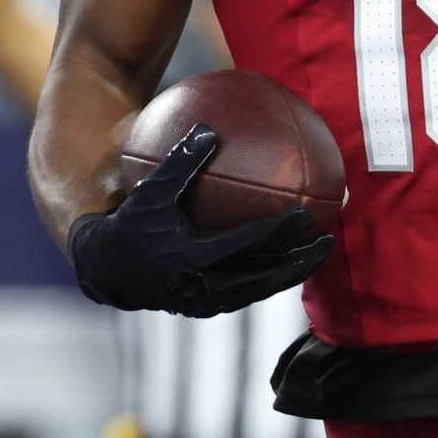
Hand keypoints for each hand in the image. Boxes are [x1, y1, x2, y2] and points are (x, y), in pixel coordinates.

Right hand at [68, 124, 333, 315]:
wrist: (106, 270)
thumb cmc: (130, 223)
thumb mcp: (150, 191)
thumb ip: (180, 162)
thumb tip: (209, 129)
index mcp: (194, 259)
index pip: (249, 244)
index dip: (281, 230)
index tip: (308, 214)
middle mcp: (205, 286)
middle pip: (266, 277)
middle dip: (301, 261)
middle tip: (330, 240)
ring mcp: (207, 302)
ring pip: (261, 291)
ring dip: (291, 274)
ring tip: (317, 254)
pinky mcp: (206, 307)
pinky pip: (247, 294)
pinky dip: (269, 279)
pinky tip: (286, 261)